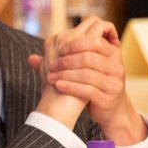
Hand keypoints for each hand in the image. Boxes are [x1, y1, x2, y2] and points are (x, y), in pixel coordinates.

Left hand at [31, 16, 145, 143]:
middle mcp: (116, 66)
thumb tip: (31, 58)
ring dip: (65, 74)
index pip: (95, 40)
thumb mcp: (86, 66)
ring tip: (51, 77)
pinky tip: (58, 86)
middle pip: (88, 57)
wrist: (109, 107)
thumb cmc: (93, 82)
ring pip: (86, 74)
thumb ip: (65, 57)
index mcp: (112, 53)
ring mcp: (113, 82)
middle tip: (51, 65)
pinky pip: (87, 90)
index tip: (60, 50)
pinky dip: (70, 86)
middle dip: (66, 60)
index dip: (75, 44)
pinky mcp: (108, 97)